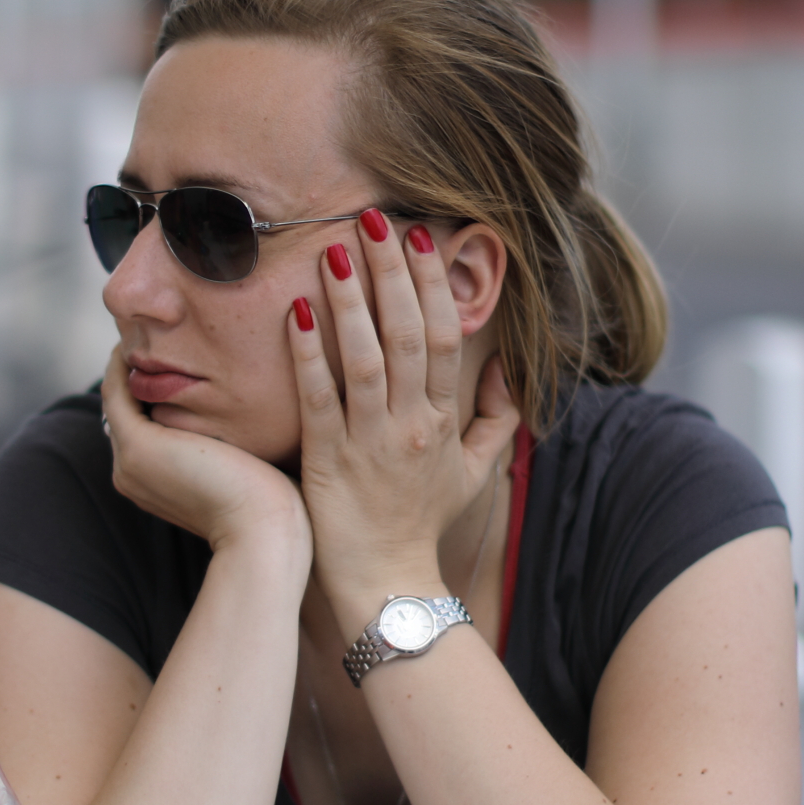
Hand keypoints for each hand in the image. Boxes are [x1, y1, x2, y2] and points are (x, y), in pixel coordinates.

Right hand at [99, 347, 311, 568]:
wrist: (265, 535)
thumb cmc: (276, 507)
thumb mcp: (254, 466)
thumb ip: (241, 441)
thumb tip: (264, 412)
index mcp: (156, 483)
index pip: (148, 424)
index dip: (158, 388)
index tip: (179, 351)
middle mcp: (133, 474)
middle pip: (129, 409)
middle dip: (142, 370)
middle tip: (160, 328)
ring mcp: (129, 462)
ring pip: (121, 396)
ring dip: (132, 360)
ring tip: (149, 324)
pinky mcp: (136, 445)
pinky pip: (118, 389)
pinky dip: (124, 361)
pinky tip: (146, 333)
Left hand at [290, 214, 519, 638]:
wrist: (388, 584)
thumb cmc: (423, 524)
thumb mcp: (474, 473)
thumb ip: (497, 420)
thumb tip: (506, 371)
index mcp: (443, 419)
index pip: (444, 337)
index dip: (432, 284)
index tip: (418, 238)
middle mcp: (411, 424)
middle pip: (409, 334)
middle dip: (392, 274)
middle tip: (374, 219)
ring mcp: (370, 441)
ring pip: (365, 358)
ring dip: (352, 301)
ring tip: (336, 250)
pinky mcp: (328, 459)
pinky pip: (319, 398)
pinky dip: (310, 353)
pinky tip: (298, 311)